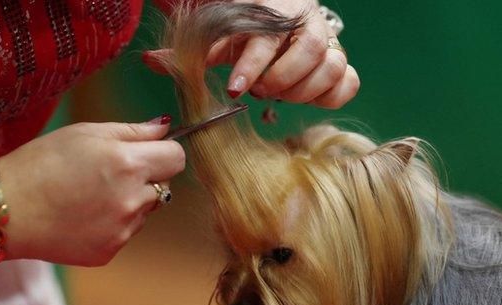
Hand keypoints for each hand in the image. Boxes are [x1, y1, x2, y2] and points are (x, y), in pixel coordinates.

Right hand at [0, 119, 184, 265]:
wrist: (6, 209)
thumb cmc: (41, 162)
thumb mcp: (85, 133)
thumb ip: (132, 131)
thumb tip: (165, 128)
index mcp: (129, 164)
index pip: (177, 158)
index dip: (164, 152)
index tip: (149, 153)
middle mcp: (132, 200)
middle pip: (163, 186)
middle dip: (144, 178)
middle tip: (105, 174)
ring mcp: (123, 230)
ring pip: (145, 211)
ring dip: (129, 202)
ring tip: (88, 196)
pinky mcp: (110, 251)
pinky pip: (126, 233)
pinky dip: (112, 224)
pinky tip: (81, 216)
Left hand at [144, 0, 357, 108]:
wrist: (271, 17)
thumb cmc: (240, 28)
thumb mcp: (216, 33)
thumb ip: (190, 49)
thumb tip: (152, 61)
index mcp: (275, 7)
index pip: (270, 35)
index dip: (253, 64)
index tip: (236, 88)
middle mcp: (308, 21)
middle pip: (311, 50)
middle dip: (283, 79)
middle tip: (260, 92)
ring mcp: (329, 41)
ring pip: (333, 66)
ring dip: (304, 90)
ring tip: (278, 95)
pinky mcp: (339, 61)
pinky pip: (348, 81)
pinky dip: (330, 95)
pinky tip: (305, 99)